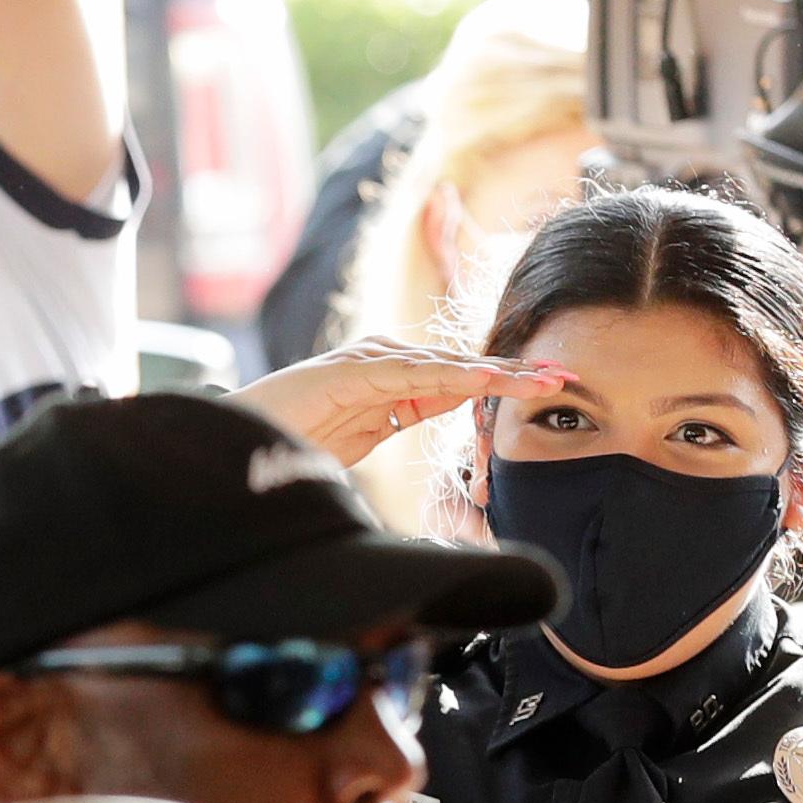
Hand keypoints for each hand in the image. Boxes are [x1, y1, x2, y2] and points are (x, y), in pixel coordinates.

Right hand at [227, 337, 566, 473]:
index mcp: (392, 380)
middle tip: (562, 376)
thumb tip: (428, 428)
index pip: (460, 380)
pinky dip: (449, 377)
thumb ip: (397, 423)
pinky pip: (410, 375)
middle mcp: (385, 361)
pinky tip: (481, 381)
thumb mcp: (364, 438)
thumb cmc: (294, 441)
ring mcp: (368, 362)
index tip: (549, 388)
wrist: (240, 441)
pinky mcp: (350, 372)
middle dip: (514, 372)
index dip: (506, 383)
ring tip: (537, 379)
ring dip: (494, 373)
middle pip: (462, 367)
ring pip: (445, 366)